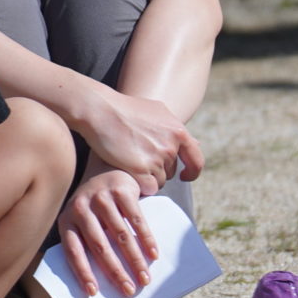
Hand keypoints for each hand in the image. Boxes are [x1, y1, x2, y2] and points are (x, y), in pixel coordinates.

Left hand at [58, 168, 159, 297]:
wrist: (106, 169)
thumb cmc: (94, 207)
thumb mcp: (82, 221)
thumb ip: (85, 243)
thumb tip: (99, 282)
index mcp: (67, 220)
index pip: (73, 251)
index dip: (83, 272)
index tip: (94, 293)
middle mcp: (81, 208)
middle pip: (99, 246)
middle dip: (115, 272)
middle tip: (128, 291)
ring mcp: (102, 198)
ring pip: (120, 235)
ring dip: (134, 260)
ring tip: (144, 279)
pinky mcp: (121, 190)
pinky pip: (136, 219)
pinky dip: (146, 239)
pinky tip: (153, 254)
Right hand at [71, 85, 201, 194]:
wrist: (101, 110)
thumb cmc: (125, 108)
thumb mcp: (157, 111)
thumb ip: (175, 128)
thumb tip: (195, 143)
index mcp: (178, 131)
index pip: (196, 160)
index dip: (192, 171)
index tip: (184, 176)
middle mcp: (170, 147)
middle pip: (171, 171)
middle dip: (158, 169)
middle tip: (138, 157)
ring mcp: (156, 159)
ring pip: (159, 181)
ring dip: (147, 177)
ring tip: (130, 162)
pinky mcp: (140, 170)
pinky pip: (149, 189)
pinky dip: (141, 186)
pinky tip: (130, 175)